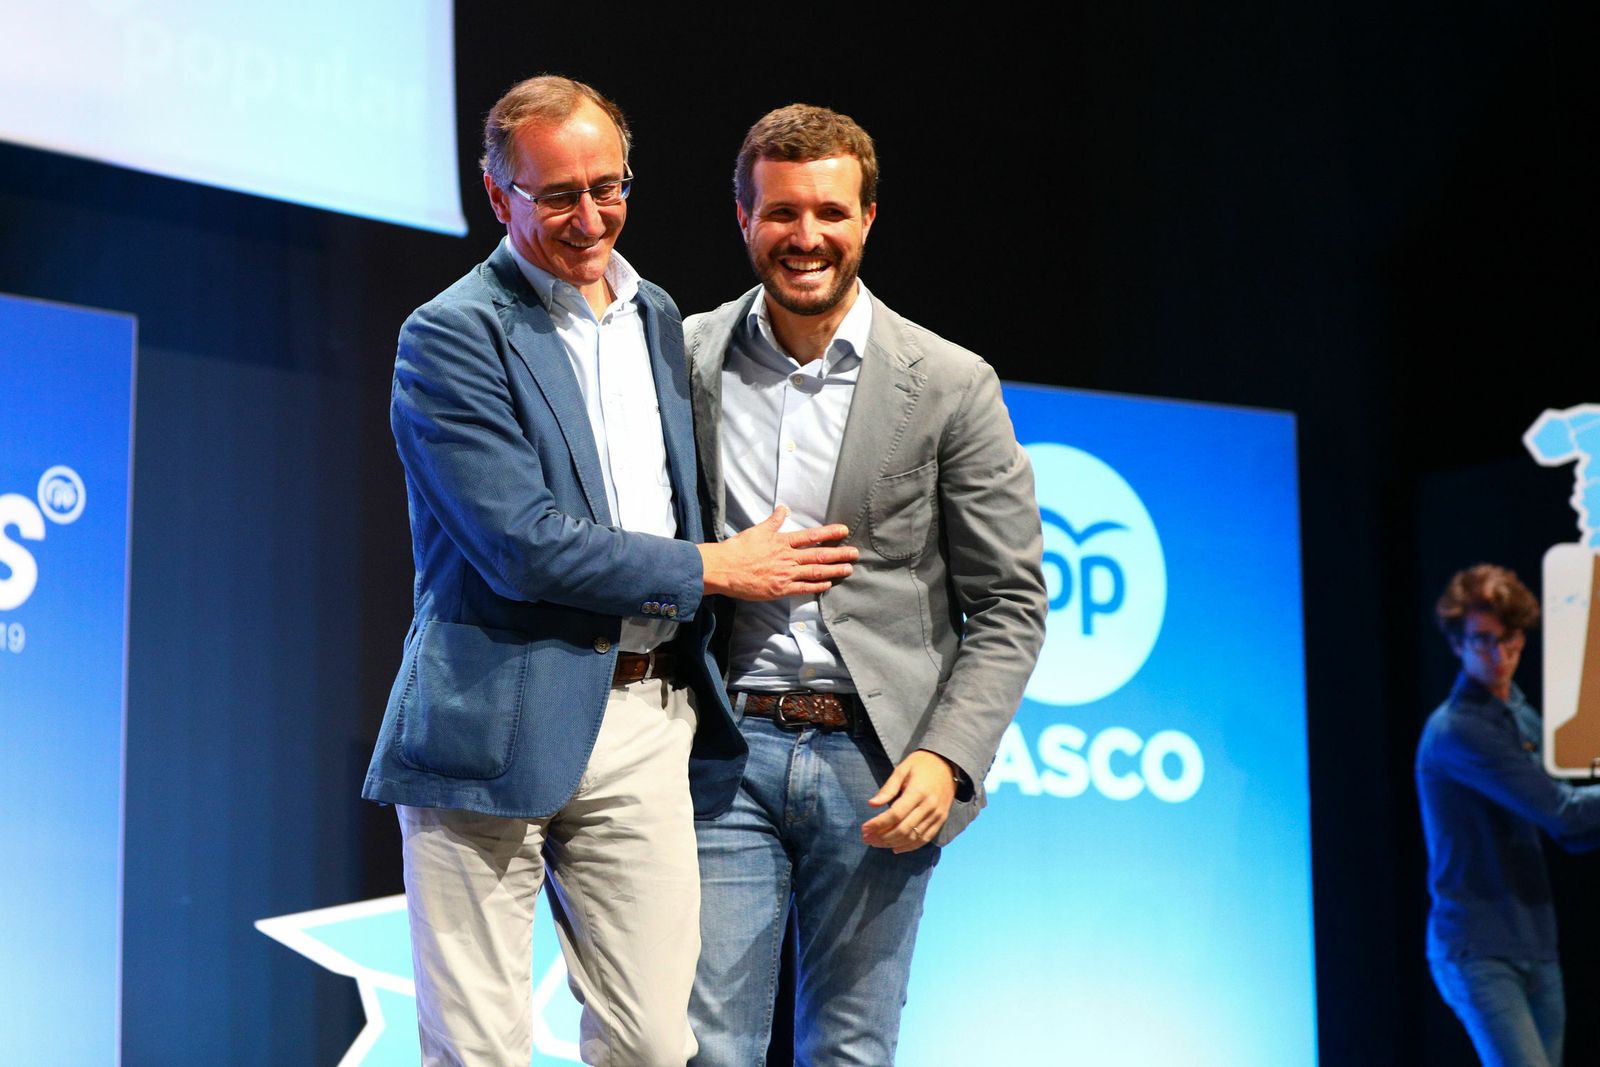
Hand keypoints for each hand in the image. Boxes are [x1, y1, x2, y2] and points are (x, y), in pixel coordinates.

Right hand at [699, 506, 857, 599]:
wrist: (724, 569)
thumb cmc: (738, 549)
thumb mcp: (757, 530)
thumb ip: (774, 521)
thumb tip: (783, 508)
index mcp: (782, 542)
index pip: (811, 536)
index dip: (829, 533)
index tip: (843, 531)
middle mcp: (787, 558)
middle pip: (819, 555)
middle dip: (839, 554)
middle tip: (855, 553)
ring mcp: (785, 575)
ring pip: (815, 572)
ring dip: (834, 570)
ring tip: (848, 569)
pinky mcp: (780, 589)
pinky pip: (803, 588)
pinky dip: (817, 586)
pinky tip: (828, 584)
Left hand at [862, 750, 957, 852]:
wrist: (949, 764)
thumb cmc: (921, 764)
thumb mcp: (902, 769)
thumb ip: (888, 788)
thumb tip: (871, 804)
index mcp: (918, 792)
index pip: (895, 814)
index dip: (878, 824)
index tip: (864, 828)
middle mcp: (929, 806)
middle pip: (903, 829)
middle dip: (882, 837)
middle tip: (867, 838)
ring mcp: (937, 815)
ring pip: (913, 837)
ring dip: (892, 843)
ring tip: (876, 843)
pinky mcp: (941, 820)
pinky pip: (925, 839)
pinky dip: (909, 847)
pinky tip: (895, 848)